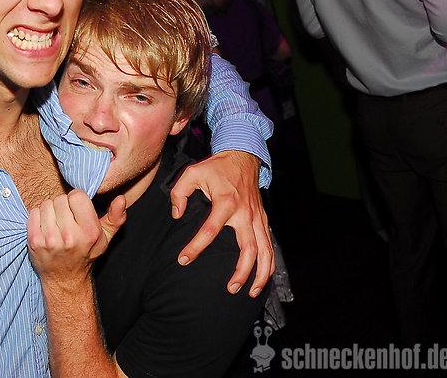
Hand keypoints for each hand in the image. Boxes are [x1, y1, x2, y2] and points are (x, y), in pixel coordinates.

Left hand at [28, 190, 125, 280]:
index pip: (77, 196)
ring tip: (56, 223)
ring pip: (46, 204)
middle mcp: (70, 236)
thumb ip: (116, 217)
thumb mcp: (105, 238)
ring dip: (50, 210)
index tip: (77, 209)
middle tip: (66, 218)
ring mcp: (50, 240)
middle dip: (63, 206)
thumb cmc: (86, 254)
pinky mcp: (35, 241)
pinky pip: (34, 213)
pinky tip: (46, 227)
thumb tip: (121, 198)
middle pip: (60, 199)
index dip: (76, 200)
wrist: (65, 279)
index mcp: (89, 232)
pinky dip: (38, 217)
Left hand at [170, 150, 274, 296]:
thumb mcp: (191, 173)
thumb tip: (177, 215)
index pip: (209, 230)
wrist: (243, 155)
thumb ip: (179, 193)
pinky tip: (262, 277)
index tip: (184, 259)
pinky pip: (269, 244)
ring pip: (265, 250)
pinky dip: (269, 263)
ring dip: (260, 273)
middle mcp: (245, 213)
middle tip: (231, 288)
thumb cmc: (216, 166)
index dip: (196, 247)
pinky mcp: (263, 219)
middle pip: (248, 248)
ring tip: (250, 291)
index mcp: (226, 202)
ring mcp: (257, 217)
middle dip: (241, 271)